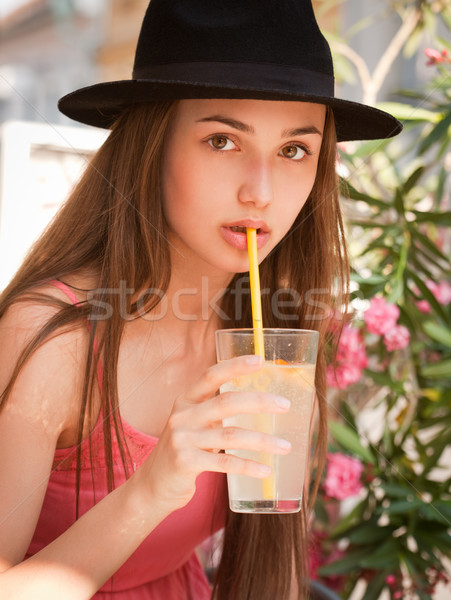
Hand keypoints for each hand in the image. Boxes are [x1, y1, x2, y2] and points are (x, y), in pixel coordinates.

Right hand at [136, 355, 290, 513]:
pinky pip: (225, 462)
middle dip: (260, 402)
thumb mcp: (194, 425)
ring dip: (262, 441)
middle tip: (285, 406)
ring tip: (285, 446)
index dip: (235, 366)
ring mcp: (182, 439)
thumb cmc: (184, 452)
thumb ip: (216, 413)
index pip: (211, 375)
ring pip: (231, 435)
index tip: (259, 360)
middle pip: (227, 402)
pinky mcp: (185, 462)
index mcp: (186, 401)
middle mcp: (182, 415)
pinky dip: (248, 466)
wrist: (153, 486)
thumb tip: (259, 403)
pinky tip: (265, 470)